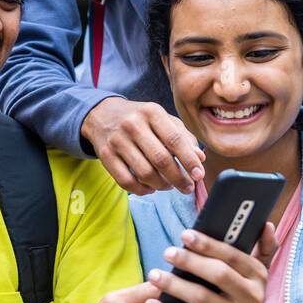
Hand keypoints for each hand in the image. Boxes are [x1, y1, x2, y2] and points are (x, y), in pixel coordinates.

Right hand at [80, 99, 205, 194]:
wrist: (102, 114)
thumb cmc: (140, 119)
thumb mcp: (162, 119)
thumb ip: (183, 136)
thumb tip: (200, 158)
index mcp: (151, 112)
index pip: (174, 140)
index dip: (189, 160)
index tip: (199, 175)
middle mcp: (133, 124)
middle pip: (160, 159)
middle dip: (178, 178)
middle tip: (187, 187)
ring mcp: (117, 140)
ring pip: (144, 173)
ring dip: (161, 185)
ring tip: (169, 185)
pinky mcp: (105, 155)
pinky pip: (126, 181)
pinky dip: (141, 189)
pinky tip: (150, 188)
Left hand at [141, 223, 276, 302]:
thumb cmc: (238, 299)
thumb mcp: (252, 277)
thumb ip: (262, 251)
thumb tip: (268, 224)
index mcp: (257, 276)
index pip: (233, 256)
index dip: (209, 245)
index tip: (184, 234)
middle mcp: (253, 297)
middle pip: (218, 274)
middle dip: (190, 261)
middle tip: (166, 252)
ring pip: (202, 298)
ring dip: (175, 285)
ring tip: (153, 275)